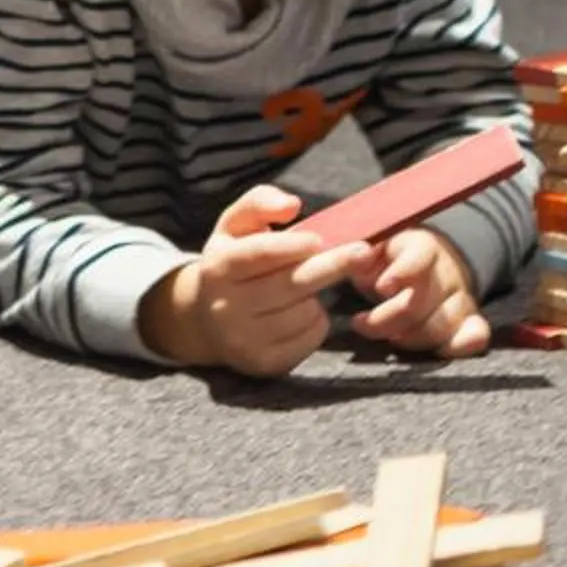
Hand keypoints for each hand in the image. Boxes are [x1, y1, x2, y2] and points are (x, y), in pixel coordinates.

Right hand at [141, 185, 362, 375]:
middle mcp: (225, 307)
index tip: (319, 238)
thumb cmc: (232, 262)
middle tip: (363, 251)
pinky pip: (310, 338)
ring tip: (306, 286)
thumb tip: (291, 204)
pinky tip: (302, 311)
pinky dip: (317, 322)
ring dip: (319, 295)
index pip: (259, 255)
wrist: (204, 321)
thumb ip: (259, 203)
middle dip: (331, 266)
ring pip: (304, 313)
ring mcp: (243, 340)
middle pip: (290, 285)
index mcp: (218, 268)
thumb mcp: (234, 226)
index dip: (291, 246)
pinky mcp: (263, 364)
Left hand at [343, 227, 489, 357]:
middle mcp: (447, 271)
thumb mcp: (372, 249)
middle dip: (387, 318)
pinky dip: (465, 344)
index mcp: (422, 247)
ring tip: (389, 337)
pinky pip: (476, 332)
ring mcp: (460, 296)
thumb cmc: (388, 261)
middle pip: (422, 300)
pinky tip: (448, 350)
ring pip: (442, 323)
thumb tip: (359, 255)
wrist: (426, 265)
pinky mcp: (468, 319)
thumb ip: (361, 253)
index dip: (403, 271)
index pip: (419, 256)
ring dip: (411, 338)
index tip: (383, 287)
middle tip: (360, 322)